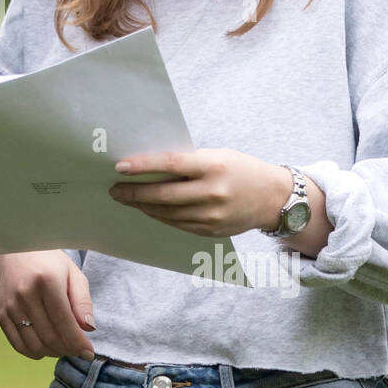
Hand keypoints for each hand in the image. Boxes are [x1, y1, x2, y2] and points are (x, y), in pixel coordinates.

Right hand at [0, 251, 94, 359]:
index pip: (64, 322)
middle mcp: (25, 293)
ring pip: (34, 344)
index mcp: (47, 281)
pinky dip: (34, 352)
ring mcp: (11, 305)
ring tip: (63, 347)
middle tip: (77, 349)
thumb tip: (89, 328)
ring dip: (52, 353)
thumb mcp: (73, 275)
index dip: (78, 343)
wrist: (17, 249)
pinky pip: (17, 344)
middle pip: (49, 337)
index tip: (89, 353)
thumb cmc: (51, 263)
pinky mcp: (2, 313)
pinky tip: (45, 347)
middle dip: (68, 350)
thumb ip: (83, 301)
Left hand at [108, 148, 292, 237]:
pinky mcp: (210, 231)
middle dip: (134, 193)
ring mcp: (211, 216)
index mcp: (213, 167)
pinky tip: (148, 209)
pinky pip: (177, 224)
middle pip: (163, 195)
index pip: (170, 164)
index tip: (120, 166)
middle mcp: (212, 193)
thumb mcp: (217, 156)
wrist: (273, 198)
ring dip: (143, 206)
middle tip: (114, 189)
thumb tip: (149, 166)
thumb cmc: (240, 169)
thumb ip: (187, 162)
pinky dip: (159, 216)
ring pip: (166, 213)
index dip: (142, 166)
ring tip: (126, 198)